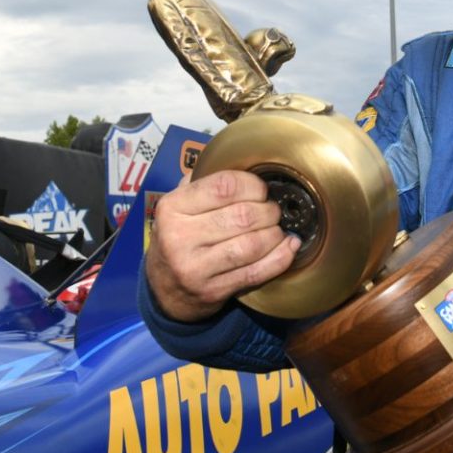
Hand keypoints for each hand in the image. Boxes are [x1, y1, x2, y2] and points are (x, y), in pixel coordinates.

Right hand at [144, 170, 300, 322]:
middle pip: (243, 216)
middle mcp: (180, 237)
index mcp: (172, 207)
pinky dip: (280, 258)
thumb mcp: (178, 206)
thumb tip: (241, 162)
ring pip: (252, 244)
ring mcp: (195, 267)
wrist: (164, 289)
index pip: (224, 186)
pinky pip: (256, 272)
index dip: (253, 185)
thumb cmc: (179, 238)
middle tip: (273, 211)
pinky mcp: (212, 291)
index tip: (260, 190)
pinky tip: (289, 247)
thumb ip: (202, 183)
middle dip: (269, 211)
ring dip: (275, 234)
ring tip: (277, 230)